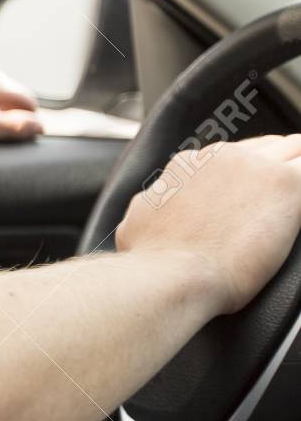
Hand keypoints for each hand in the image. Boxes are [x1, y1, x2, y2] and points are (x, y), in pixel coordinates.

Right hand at [117, 134, 300, 314]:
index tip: (254, 188)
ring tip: (296, 190)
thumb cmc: (153, 258)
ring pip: (295, 148)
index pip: (230, 155)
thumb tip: (147, 211)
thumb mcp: (137, 221)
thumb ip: (153, 206)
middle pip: (266, 147)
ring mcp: (255, 166)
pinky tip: (300, 204)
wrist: (172, 274)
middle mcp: (221, 157)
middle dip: (280, 160)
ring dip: (298, 164)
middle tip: (291, 176)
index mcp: (188, 163)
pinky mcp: (285, 184)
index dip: (247, 170)